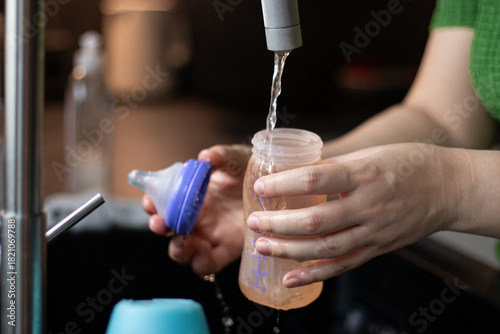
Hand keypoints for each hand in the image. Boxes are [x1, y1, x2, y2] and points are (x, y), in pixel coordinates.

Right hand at [144, 144, 250, 274]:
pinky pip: (207, 264)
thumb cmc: (252, 172)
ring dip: (176, 248)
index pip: (163, 201)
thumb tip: (205, 157)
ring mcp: (209, 235)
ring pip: (182, 251)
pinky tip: (203, 249)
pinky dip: (200, 261)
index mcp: (192, 195)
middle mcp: (196, 217)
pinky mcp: (227, 250)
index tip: (148, 200)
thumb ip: (222, 156)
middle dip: (158, 227)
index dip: (151, 202)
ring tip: (182, 240)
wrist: (277, 189)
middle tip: (159, 223)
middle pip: (167, 229)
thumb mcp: (238, 160)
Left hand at [247, 143, 462, 287]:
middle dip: (278, 224)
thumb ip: (334, 167)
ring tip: (261, 246)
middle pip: (315, 220)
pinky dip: (314, 274)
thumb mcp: (370, 155)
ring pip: (325, 247)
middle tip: (253, 222)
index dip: (283, 185)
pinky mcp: (377, 248)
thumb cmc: (407, 164)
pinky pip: (343, 265)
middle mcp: (369, 205)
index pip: (315, 179)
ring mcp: (374, 231)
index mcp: (365, 174)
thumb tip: (296, 173)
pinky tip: (289, 278)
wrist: (448, 188)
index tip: (260, 187)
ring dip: (289, 250)